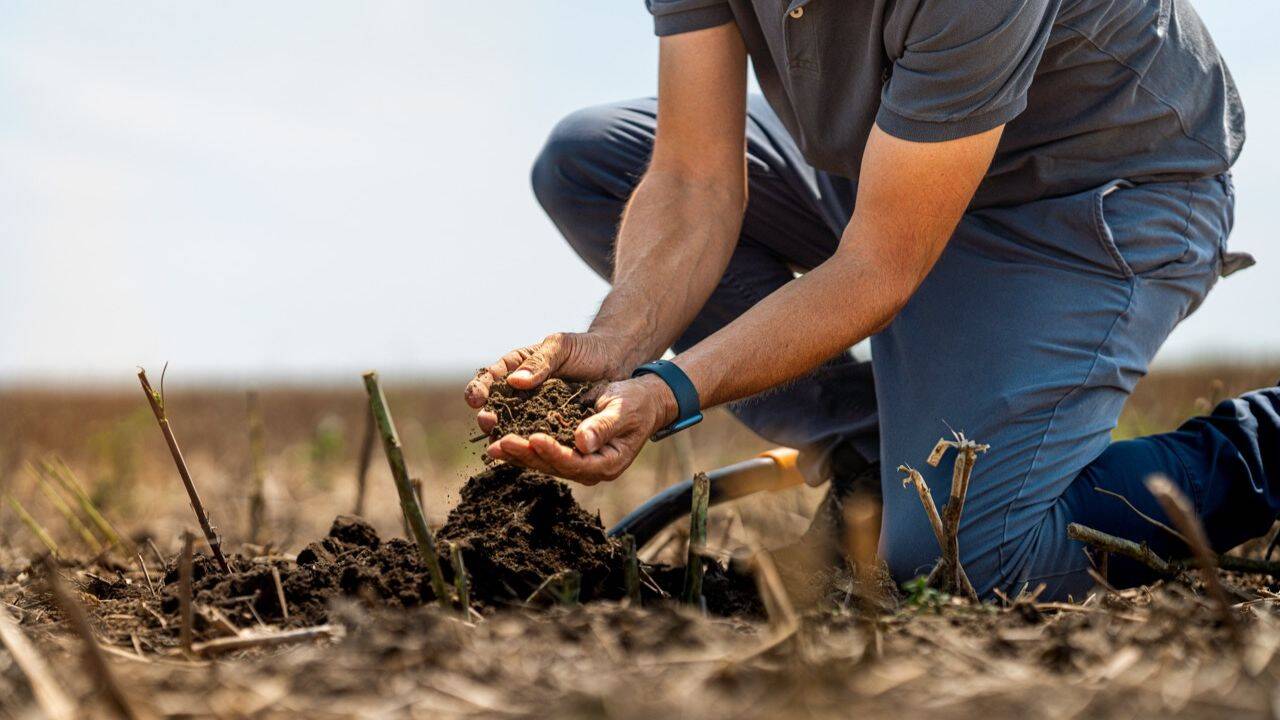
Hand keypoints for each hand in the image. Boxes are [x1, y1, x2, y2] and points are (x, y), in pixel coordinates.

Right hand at [464, 332, 626, 433]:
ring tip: (500, 443)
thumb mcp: (561, 347)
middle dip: (488, 415)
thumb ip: (540, 362)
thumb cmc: (586, 348)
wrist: (614, 362)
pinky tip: (524, 454)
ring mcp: (535, 409)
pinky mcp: (551, 425)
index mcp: (517, 366)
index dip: (480, 389)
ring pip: (512, 425)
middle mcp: (521, 390)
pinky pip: (535, 437)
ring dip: (504, 435)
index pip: (490, 378)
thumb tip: (515, 381)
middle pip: (495, 406)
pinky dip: (528, 446)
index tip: (477, 399)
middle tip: (488, 421)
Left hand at [486, 374, 678, 484]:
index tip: (533, 438)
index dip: (553, 452)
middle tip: (501, 444)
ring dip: (519, 455)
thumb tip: (582, 442)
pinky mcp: (569, 453)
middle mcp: (591, 469)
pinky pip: (543, 454)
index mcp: (607, 463)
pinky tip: (502, 441)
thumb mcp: (623, 409)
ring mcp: (579, 463)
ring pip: (544, 463)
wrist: (643, 401)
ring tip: (494, 447)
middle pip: (554, 466)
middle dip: (527, 455)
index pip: (575, 463)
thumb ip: (603, 427)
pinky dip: (524, 447)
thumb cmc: (636, 403)